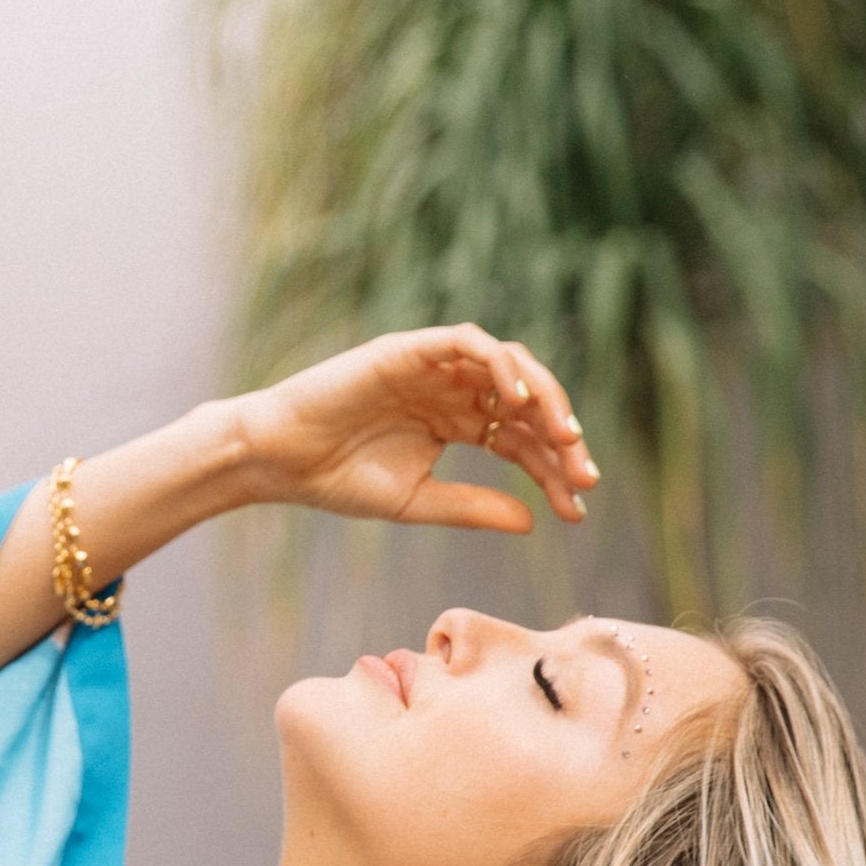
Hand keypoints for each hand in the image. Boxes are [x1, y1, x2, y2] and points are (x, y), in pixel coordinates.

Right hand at [231, 327, 595, 531]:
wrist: (281, 461)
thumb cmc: (338, 481)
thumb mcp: (419, 502)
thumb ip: (474, 507)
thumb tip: (534, 521)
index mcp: (456, 424)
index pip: (521, 440)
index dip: (553, 472)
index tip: (576, 509)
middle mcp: (452, 390)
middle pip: (526, 403)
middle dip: (560, 437)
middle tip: (583, 474)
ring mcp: (432, 367)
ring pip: (508, 366)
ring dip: (544, 396)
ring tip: (563, 436)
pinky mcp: (410, 349)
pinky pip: (468, 344)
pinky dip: (500, 364)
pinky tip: (519, 401)